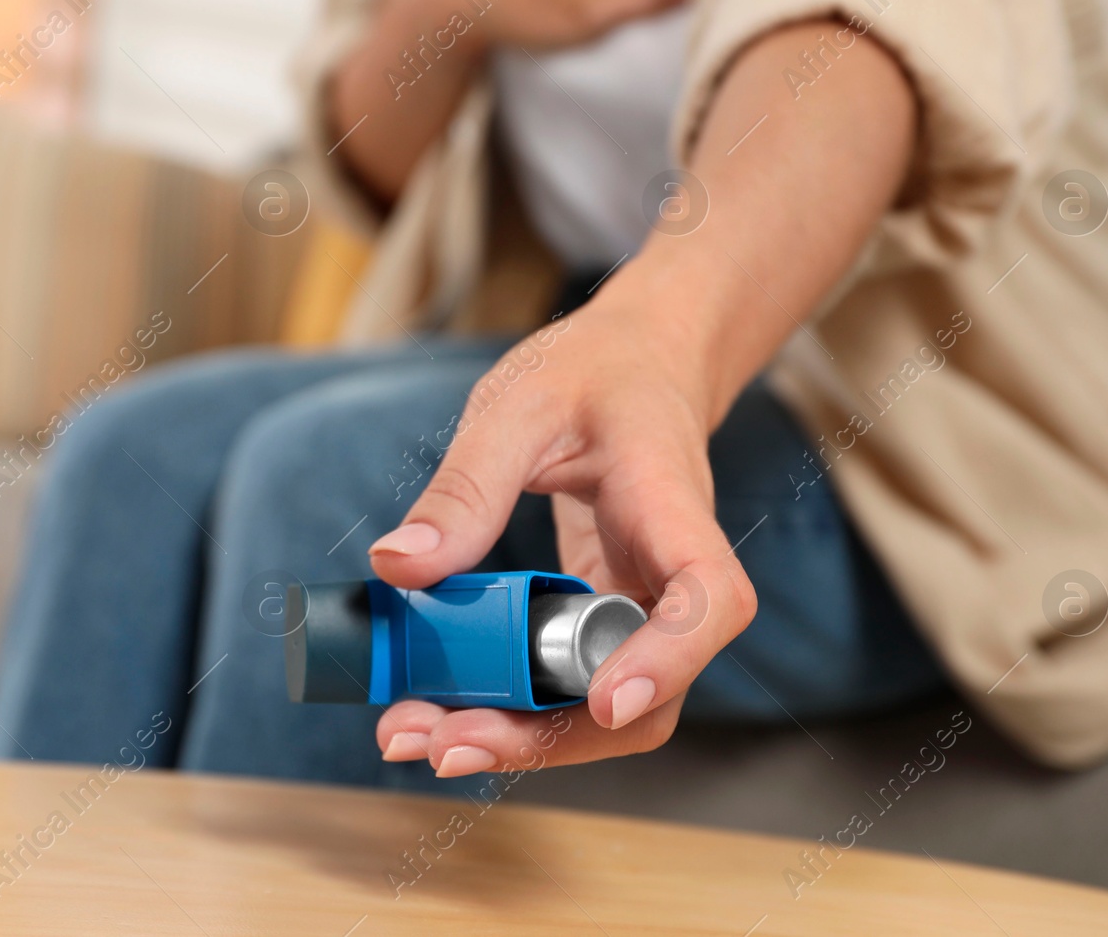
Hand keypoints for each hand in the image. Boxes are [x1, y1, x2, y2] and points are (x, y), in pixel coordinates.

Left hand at [368, 295, 756, 775]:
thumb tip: (398, 566)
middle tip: (443, 744)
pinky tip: (431, 704)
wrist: (639, 362)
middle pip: (645, 694)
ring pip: (600, 708)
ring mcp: (638, 607)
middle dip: (548, 737)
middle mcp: (669, 578)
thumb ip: (466, 485)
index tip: (605, 701)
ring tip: (413, 734)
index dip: (668, 659)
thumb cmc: (593, 372)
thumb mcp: (518, 406)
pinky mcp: (599, 618)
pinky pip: (564, 682)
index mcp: (673, 510)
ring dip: (515, 736)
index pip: (708, 599)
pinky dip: (503, 704)